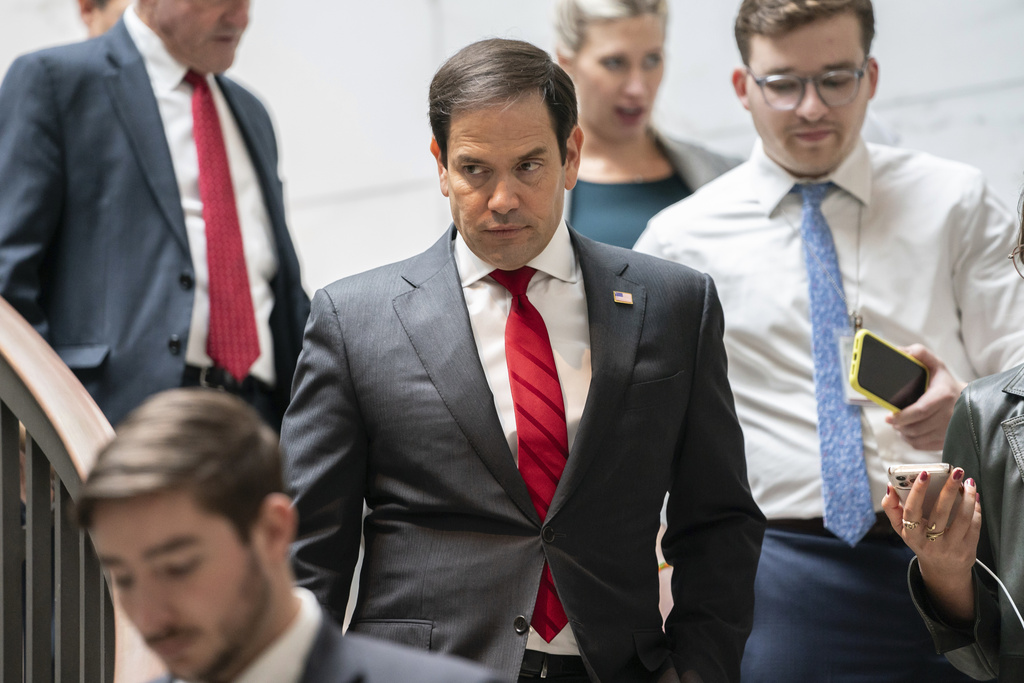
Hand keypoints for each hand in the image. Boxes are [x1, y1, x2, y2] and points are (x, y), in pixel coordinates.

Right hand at [881, 467, 980, 623]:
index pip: (912, 511)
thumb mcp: (901, 529)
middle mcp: (930, 543)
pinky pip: (975, 525)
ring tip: (968, 482)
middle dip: (949, 489)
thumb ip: (891, 508)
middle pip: (940, 513)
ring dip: (968, 497)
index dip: (917, 492)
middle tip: (956, 471)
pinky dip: (976, 508)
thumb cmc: (920, 541)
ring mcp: (951, 547)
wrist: (943, 569)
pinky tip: (974, 497)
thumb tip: (890, 487)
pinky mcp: (968, 550)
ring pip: (962, 518)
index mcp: (911, 535)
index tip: (924, 473)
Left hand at [886, 345, 965, 450]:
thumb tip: (902, 351)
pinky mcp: (946, 441)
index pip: (920, 411)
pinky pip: (922, 445)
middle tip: (892, 419)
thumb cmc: (945, 382)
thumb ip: (920, 354)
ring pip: (916, 438)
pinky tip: (909, 431)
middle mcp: (949, 415)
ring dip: (903, 432)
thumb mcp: (936, 365)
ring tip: (900, 423)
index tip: (889, 417)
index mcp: (943, 396)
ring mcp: (949, 431)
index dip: (902, 416)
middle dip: (899, 424)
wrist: (967, 401)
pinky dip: (911, 440)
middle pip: (915, 427)